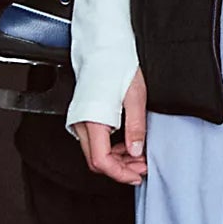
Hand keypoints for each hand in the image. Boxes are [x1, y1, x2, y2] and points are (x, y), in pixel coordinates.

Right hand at [75, 67, 147, 184]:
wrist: (102, 48)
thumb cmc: (117, 65)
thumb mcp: (135, 97)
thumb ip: (136, 128)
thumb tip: (136, 151)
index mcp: (93, 120)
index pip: (101, 160)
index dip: (120, 173)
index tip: (137, 175)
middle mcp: (82, 123)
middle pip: (96, 160)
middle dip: (120, 169)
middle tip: (142, 167)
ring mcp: (81, 120)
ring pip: (95, 153)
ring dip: (116, 160)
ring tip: (138, 157)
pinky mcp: (84, 117)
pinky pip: (94, 141)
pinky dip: (111, 149)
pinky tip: (127, 145)